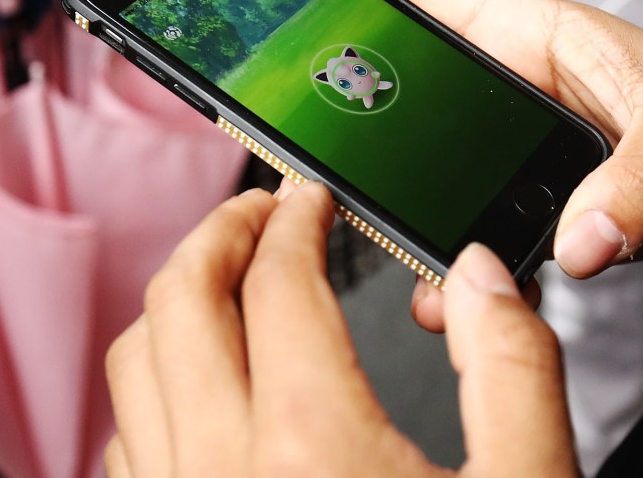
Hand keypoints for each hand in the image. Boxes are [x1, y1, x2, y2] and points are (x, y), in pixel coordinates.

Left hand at [104, 183, 578, 477]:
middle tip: (264, 211)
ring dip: (178, 305)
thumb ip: (513, 369)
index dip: (295, 214)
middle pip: (177, 303)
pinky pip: (128, 443)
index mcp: (314, 447)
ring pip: (133, 369)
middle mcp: (221, 475)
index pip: (278, 282)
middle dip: (221, 233)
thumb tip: (478, 277)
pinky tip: (206, 385)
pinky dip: (157, 388)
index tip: (311, 192)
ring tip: (233, 282)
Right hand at [325, 0, 642, 331]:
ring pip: (422, 174)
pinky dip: (456, 272)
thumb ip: (640, 176)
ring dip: (392, 207)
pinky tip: (443, 299)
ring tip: (363, 233)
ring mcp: (506, 154)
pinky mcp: (530, 212)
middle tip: (284, 126)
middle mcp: (500, 90)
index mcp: (524, 34)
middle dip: (339, 104)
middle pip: (395, 88)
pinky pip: (473, 241)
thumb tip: (581, 240)